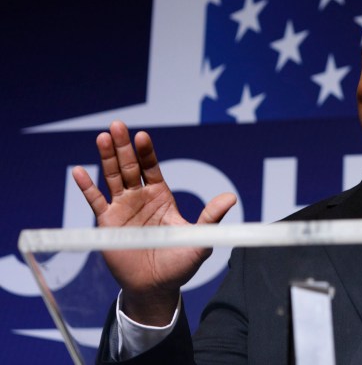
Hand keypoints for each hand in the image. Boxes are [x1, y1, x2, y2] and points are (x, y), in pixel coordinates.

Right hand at [72, 121, 235, 324]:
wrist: (156, 286)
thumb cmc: (179, 262)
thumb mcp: (199, 238)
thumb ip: (211, 217)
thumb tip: (231, 197)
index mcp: (161, 197)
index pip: (152, 168)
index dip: (147, 152)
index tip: (142, 136)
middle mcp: (140, 198)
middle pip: (130, 166)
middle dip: (123, 146)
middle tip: (117, 125)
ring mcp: (122, 209)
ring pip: (112, 178)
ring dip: (106, 158)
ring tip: (102, 137)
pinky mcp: (107, 224)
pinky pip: (96, 202)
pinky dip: (87, 187)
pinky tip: (79, 171)